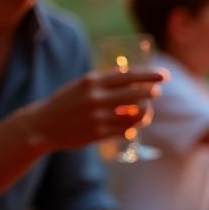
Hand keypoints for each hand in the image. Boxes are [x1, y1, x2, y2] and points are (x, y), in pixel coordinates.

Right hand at [22, 69, 166, 151]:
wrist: (43, 125)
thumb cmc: (67, 102)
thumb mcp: (82, 85)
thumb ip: (105, 81)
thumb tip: (134, 77)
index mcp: (92, 81)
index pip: (129, 76)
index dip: (150, 75)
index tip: (164, 76)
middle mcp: (96, 97)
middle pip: (137, 94)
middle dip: (152, 93)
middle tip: (156, 93)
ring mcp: (98, 117)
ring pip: (136, 114)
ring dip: (145, 113)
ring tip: (145, 111)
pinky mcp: (99, 133)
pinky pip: (127, 130)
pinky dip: (133, 126)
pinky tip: (132, 124)